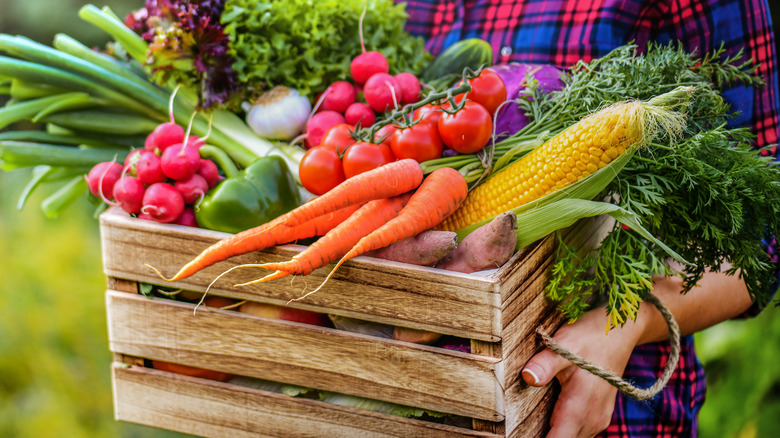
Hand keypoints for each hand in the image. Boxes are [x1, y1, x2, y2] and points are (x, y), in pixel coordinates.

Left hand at [522, 307, 644, 437]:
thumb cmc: (592, 336)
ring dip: (553, 431)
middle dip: (540, 434)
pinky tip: (549, 413)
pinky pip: (578, 430)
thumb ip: (545, 364)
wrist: (621, 331)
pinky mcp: (598, 414)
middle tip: (519, 424)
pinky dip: (563, 427)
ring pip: (571, 437)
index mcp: (580, 407)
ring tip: (529, 420)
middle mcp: (591, 419)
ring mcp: (597, 418)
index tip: (519, 431)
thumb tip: (527, 377)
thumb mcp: (564, 344)